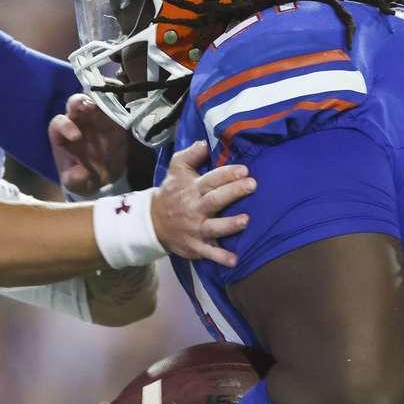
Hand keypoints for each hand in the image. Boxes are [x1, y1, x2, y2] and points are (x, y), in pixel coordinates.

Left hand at [50, 94, 128, 195]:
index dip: (66, 126)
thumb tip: (80, 174)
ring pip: (96, 100)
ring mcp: (96, 118)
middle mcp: (77, 121)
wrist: (103, 179)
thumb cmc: (83, 178)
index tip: (76, 137)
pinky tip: (125, 111)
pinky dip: (119, 107)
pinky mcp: (114, 121)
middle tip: (90, 107)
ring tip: (110, 104)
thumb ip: (75, 179)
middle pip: (75, 104)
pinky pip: (115, 109)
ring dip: (101, 99)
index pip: (59, 123)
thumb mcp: (77, 184)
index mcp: (62, 135)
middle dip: (80, 102)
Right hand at [152, 142, 254, 267]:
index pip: (211, 179)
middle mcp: (194, 209)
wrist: (152, 222)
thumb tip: (205, 143)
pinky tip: (234, 260)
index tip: (244, 170)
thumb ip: (190, 155)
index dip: (227, 174)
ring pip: (213, 227)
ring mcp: (194, 229)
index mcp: (191, 189)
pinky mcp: (195, 246)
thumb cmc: (171, 193)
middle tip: (251, 185)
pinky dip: (220, 257)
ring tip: (246, 220)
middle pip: (215, 200)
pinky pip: (208, 253)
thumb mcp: (175, 170)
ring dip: (229, 225)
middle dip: (233, 192)